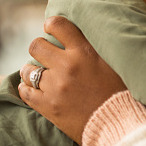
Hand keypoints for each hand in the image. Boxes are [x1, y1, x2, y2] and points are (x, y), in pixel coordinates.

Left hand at [19, 16, 126, 144]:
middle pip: (36, 45)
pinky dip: (26, 88)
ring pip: (28, 70)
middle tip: (46, 53)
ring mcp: (54, 86)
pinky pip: (25, 92)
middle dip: (39, 47)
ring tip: (39, 73)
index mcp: (84, 52)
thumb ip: (99, 46)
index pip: (59, 25)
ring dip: (32, 70)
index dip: (52, 24)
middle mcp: (67, 66)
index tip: (51, 28)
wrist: (117, 120)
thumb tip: (90, 30)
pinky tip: (32, 87)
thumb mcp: (113, 61)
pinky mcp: (47, 105)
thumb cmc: (120, 89)